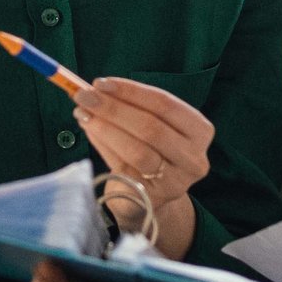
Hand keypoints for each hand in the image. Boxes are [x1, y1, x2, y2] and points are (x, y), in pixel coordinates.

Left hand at [73, 78, 213, 252]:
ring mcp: (177, 181)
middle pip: (151, 127)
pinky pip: (124, 169)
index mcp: (199, 130)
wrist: (148, 197)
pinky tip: (90, 133)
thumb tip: (93, 90)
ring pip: (138, 150)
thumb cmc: (148, 151)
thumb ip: (126, 106)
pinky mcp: (154, 198)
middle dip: (113, 109)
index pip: (164, 104)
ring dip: (105, 128)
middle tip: (83, 97)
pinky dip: (104, 148)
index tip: (101, 83)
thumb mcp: (146, 125)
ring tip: (82, 114)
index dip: (131, 91)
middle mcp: (194, 157)